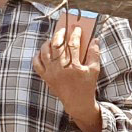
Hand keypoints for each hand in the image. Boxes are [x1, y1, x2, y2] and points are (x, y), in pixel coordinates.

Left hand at [32, 14, 103, 131]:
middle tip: (63, 29)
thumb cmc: (87, 86)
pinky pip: (37, 63)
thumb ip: (94, 53)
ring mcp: (51, 72)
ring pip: (44, 51)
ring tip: (54, 39)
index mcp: (74, 66)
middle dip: (60, 34)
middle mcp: (60, 68)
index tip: (76, 28)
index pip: (73, 44)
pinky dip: (38, 54)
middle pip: (56, 45)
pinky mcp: (45, 77)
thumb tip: (94, 39)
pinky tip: (44, 51)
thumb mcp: (94, 70)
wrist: (77, 103)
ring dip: (48, 42)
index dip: (75, 33)